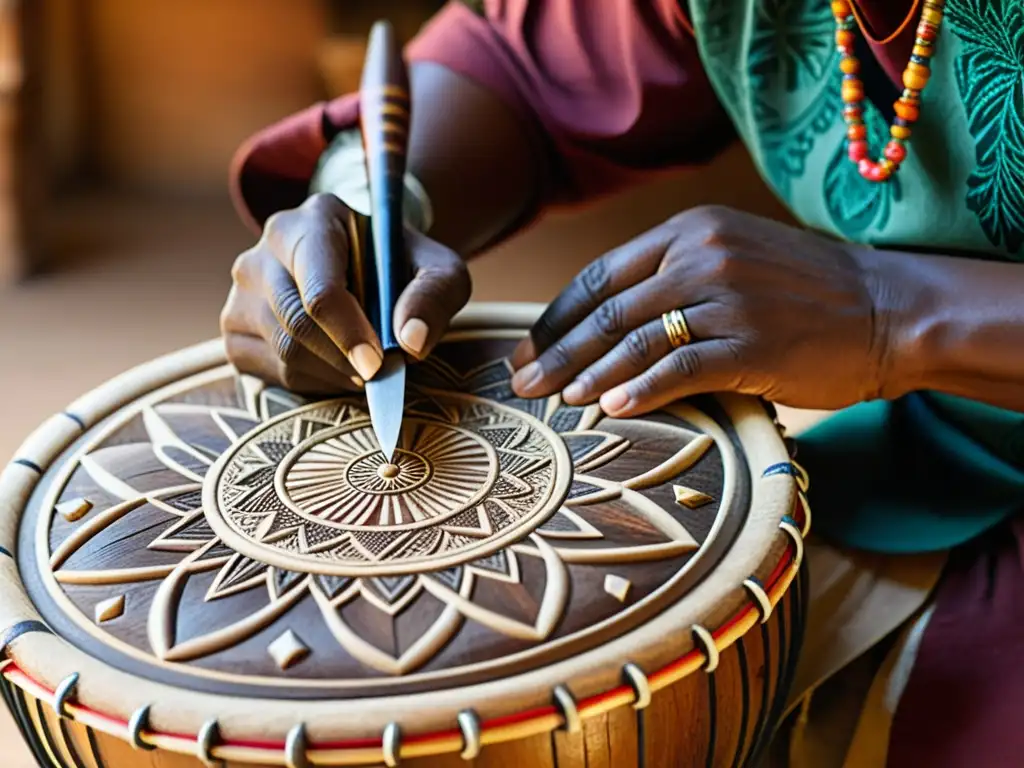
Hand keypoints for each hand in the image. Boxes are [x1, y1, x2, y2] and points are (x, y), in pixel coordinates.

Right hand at [221, 193, 469, 392]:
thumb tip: (411, 341)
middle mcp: (263, 251)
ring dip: (333, 373)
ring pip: (283, 352)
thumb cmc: (401, 267)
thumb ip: (435, 296)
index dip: (347, 332)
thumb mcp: (439, 270)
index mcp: (312, 221)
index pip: (318, 288)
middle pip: (297, 324)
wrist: (364, 265)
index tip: (377, 364)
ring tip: (366, 369)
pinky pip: (272, 372)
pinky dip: (313, 382)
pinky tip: (338, 370)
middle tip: (379, 375)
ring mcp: (242, 292)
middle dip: (343, 358)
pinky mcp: (235, 330)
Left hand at [510, 205, 897, 415]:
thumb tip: (606, 324)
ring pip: (636, 340)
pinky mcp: (754, 344)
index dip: (559, 315)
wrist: (887, 307)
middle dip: (558, 350)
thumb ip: (673, 278)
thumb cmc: (805, 289)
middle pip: (608, 310)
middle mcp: (703, 256)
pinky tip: (611, 408)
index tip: (529, 348)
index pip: (602, 275)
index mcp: (690, 231)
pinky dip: (641, 390)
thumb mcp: (734, 256)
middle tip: (523, 383)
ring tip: (559, 401)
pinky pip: (681, 368)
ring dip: (590, 374)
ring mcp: (728, 299)